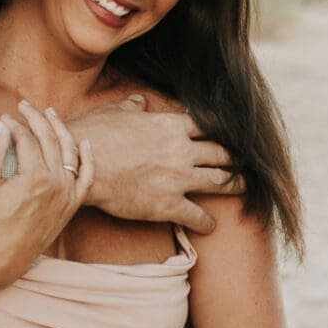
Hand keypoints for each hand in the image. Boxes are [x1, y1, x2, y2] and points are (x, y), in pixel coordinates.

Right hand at [0, 101, 90, 272]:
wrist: (5, 257)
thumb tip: (2, 124)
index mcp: (34, 178)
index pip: (27, 139)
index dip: (15, 125)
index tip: (4, 118)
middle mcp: (56, 184)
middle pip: (49, 139)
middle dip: (36, 118)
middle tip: (24, 106)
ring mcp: (67, 194)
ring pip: (69, 152)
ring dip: (60, 129)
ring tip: (50, 113)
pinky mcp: (72, 205)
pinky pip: (87, 178)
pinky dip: (87, 159)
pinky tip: (84, 142)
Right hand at [74, 94, 239, 235]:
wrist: (81, 164)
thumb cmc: (96, 134)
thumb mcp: (116, 111)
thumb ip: (134, 106)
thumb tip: (140, 100)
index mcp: (171, 125)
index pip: (207, 127)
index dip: (220, 133)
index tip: (229, 137)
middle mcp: (181, 151)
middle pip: (222, 153)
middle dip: (236, 158)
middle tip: (246, 163)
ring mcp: (178, 178)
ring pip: (220, 182)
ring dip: (236, 186)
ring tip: (246, 188)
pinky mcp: (167, 205)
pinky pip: (197, 216)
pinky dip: (206, 222)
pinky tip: (211, 226)